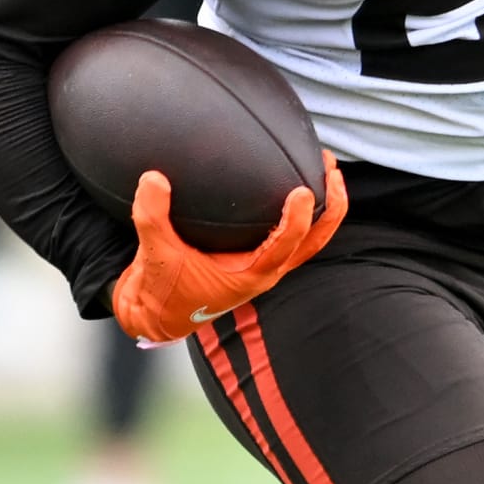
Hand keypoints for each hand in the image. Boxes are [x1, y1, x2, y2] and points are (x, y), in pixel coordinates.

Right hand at [112, 152, 346, 342]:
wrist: (157, 314)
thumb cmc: (162, 291)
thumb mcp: (155, 253)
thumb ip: (152, 216)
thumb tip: (153, 179)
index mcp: (251, 275)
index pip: (287, 245)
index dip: (298, 219)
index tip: (302, 190)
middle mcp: (265, 271)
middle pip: (314, 241)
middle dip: (331, 206)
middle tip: (331, 169)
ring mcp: (264, 265)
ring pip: (309, 239)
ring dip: (322, 208)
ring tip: (325, 169)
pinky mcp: (255, 258)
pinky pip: (290, 235)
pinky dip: (300, 213)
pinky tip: (291, 183)